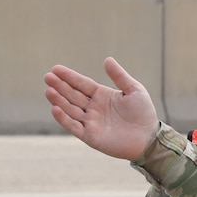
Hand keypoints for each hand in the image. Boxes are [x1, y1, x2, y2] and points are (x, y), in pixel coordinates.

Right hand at [45, 57, 159, 160]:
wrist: (148, 138)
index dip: (69, 77)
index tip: (56, 68)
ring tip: (49, 90)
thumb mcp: (134, 90)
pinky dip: (63, 118)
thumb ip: (119, 76)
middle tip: (48, 76)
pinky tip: (55, 108)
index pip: (81, 84)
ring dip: (59, 100)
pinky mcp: (90, 136)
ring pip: (70, 109)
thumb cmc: (144, 113)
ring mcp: (90, 122)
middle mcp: (93, 108)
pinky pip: (73, 126)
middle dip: (60, 86)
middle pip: (73, 95)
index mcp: (101, 95)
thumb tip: (107, 59)